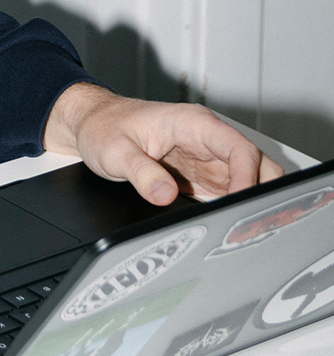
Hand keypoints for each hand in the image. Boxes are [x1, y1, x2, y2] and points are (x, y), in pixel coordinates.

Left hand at [44, 82, 283, 204]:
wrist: (92, 124)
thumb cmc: (103, 126)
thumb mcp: (114, 150)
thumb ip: (140, 171)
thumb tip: (165, 194)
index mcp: (192, 123)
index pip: (239, 148)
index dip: (248, 178)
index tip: (242, 204)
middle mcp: (206, 139)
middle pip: (257, 164)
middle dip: (263, 193)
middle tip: (253, 225)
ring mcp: (207, 158)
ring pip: (249, 180)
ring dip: (251, 203)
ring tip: (245, 232)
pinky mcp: (202, 176)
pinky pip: (231, 192)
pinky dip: (236, 209)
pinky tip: (231, 227)